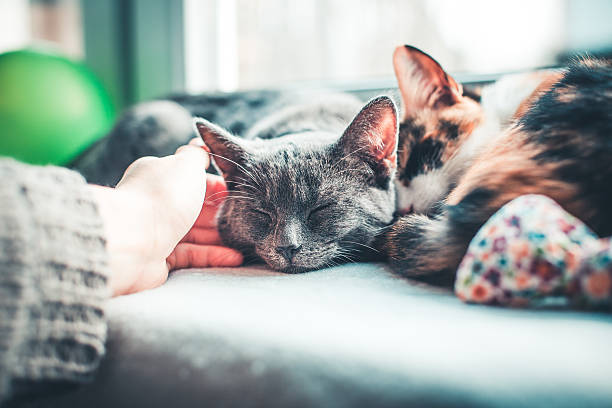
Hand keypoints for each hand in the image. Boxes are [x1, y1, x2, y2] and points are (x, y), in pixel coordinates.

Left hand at [91, 141, 241, 295]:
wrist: (134, 240)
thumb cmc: (163, 197)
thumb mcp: (186, 165)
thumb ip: (197, 155)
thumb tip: (201, 145)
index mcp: (159, 177)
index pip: (194, 181)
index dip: (218, 188)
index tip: (240, 195)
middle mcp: (156, 203)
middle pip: (196, 209)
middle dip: (222, 215)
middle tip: (247, 220)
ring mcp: (157, 232)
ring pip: (196, 234)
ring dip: (221, 238)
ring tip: (245, 242)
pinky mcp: (160, 259)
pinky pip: (191, 256)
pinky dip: (213, 256)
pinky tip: (234, 258)